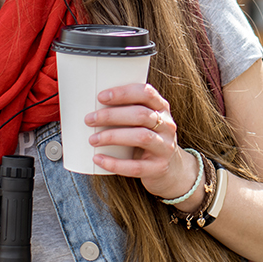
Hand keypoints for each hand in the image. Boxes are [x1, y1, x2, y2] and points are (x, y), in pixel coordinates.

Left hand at [85, 83, 198, 202]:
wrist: (172, 168)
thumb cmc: (149, 139)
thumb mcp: (146, 121)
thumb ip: (129, 111)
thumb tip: (94, 108)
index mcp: (161, 108)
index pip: (146, 93)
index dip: (123, 93)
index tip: (101, 97)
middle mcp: (167, 125)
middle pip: (141, 115)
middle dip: (112, 116)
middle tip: (90, 119)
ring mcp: (165, 147)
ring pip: (141, 137)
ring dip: (113, 136)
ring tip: (93, 139)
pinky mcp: (159, 167)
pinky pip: (135, 166)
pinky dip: (115, 163)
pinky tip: (99, 159)